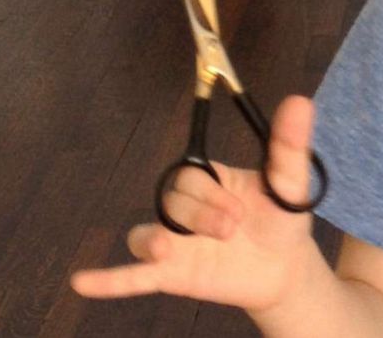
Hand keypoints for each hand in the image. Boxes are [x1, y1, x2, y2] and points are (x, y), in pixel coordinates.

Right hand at [71, 95, 328, 313]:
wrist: (285, 269)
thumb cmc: (281, 221)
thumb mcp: (290, 183)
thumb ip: (289, 145)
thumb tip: (300, 100)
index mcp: (210, 180)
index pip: (190, 176)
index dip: (209, 192)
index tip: (239, 206)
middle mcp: (185, 209)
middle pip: (171, 203)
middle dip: (201, 216)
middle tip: (233, 230)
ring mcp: (174, 243)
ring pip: (146, 233)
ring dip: (155, 240)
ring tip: (169, 250)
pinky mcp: (171, 275)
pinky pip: (132, 275)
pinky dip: (108, 279)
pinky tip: (83, 282)